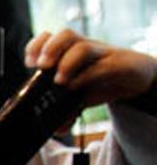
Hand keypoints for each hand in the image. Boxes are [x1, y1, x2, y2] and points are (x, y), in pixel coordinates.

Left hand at [26, 29, 156, 107]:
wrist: (135, 77)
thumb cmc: (101, 81)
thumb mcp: (81, 95)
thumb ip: (69, 110)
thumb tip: (58, 129)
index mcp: (69, 51)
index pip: (49, 37)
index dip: (36, 46)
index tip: (29, 63)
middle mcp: (84, 48)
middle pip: (65, 35)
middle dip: (49, 49)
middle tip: (41, 67)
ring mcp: (102, 54)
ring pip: (82, 45)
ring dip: (66, 62)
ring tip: (59, 81)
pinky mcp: (119, 63)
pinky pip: (103, 65)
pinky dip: (87, 76)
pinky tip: (77, 87)